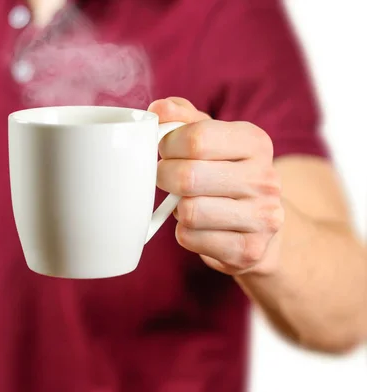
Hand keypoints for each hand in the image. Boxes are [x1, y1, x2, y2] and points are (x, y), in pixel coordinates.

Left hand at [149, 97, 283, 274]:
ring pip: (188, 212)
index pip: (196, 137)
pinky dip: (184, 234)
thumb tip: (158, 109)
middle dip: (164, 177)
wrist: (262, 227)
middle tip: (166, 178)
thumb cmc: (225, 175)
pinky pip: (191, 239)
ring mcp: (262, 218)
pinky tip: (199, 227)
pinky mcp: (249, 251)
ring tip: (187, 202)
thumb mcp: (211, 140)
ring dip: (176, 209)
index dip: (167, 145)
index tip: (165, 150)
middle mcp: (265, 179)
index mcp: (255, 143)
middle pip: (188, 177)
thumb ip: (182, 118)